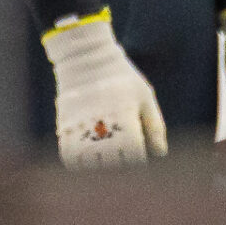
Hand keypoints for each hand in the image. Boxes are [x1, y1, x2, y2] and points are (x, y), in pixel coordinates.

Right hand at [42, 14, 167, 168]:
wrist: (86, 58)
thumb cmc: (121, 77)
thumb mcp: (144, 96)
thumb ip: (154, 126)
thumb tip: (160, 153)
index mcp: (127, 122)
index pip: (135, 158)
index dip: (138, 157)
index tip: (136, 148)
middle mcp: (105, 130)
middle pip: (115, 166)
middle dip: (120, 161)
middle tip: (119, 148)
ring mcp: (83, 131)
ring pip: (93, 166)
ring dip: (100, 164)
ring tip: (104, 152)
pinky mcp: (65, 130)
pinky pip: (72, 160)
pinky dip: (80, 163)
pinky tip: (87, 153)